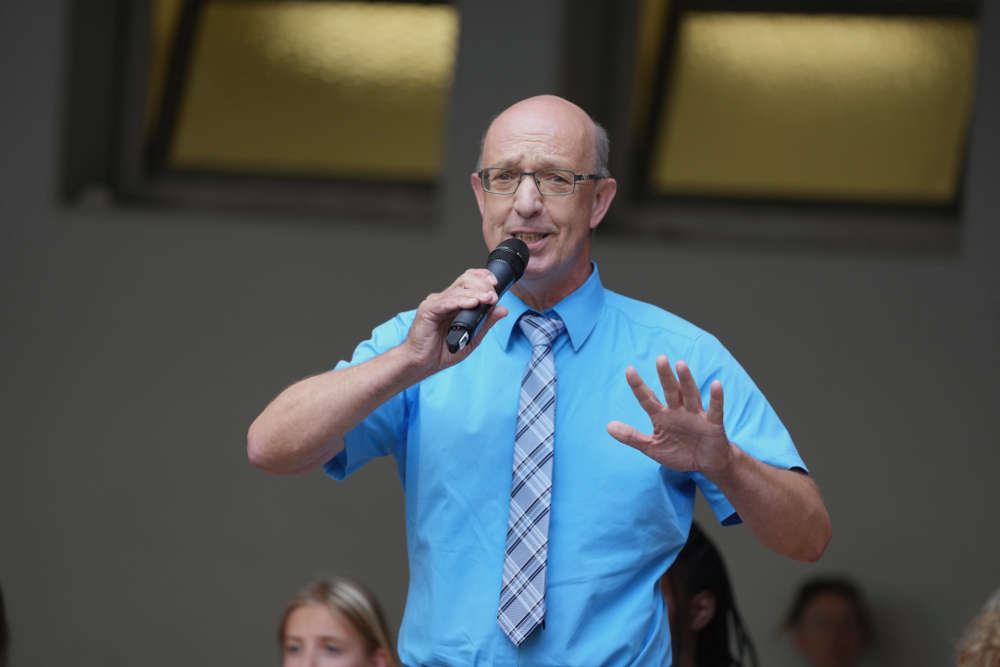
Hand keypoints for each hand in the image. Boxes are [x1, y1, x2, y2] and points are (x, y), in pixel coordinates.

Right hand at [402, 268, 507, 373]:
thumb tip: (502, 309)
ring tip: (488, 298)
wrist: (421, 363)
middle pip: (465, 281)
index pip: (469, 281)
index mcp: (455, 303)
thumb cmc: (441, 351)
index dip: (483, 278)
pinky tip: (473, 303)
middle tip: (493, 296)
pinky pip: (447, 302)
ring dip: (476, 293)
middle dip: (483, 285)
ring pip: (458, 289)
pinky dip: (461, 301)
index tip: (496, 284)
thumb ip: (486, 322)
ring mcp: (436, 303)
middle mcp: (445, 299)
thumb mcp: (472, 337)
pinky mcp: (428, 310)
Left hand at [607, 355, 732, 474]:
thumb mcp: (652, 447)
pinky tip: (717, 385)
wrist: (706, 464)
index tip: (629, 369)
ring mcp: (695, 415)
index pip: (647, 398)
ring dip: (686, 381)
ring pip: (690, 395)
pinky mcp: (712, 424)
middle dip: (665, 376)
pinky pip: (714, 410)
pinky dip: (716, 398)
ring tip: (680, 364)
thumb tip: (608, 426)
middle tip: (660, 358)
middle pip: (670, 390)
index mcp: (661, 416)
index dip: (638, 385)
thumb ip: (632, 437)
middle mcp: (678, 411)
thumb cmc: (679, 452)